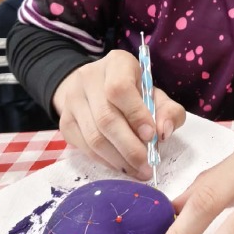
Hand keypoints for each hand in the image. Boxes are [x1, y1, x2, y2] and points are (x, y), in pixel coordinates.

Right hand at [52, 49, 185, 178]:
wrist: (95, 88)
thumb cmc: (133, 92)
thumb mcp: (155, 94)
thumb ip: (169, 111)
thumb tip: (164, 132)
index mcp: (117, 63)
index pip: (120, 88)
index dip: (136, 114)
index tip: (151, 135)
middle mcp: (89, 77)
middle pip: (106, 118)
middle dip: (130, 147)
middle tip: (147, 165)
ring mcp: (72, 100)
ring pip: (94, 137)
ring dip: (118, 159)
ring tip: (137, 170)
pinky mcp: (65, 122)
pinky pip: (84, 148)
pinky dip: (105, 161)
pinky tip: (121, 166)